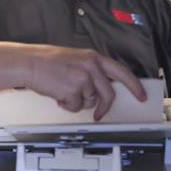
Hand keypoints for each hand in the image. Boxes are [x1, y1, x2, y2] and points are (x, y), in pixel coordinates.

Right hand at [23, 46, 146, 120]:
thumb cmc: (47, 61)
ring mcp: (83, 79)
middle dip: (103, 106)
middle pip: (108, 94)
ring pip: (90, 102)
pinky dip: (66, 105)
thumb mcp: (75, 59)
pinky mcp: (73, 91)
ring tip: (63, 91)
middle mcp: (91, 67)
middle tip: (99, 113)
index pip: (122, 72)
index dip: (134, 86)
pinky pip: (76, 106)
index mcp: (93, 57)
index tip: (141, 96)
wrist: (28, 63)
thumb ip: (91, 70)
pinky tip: (57, 94)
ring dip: (77, 101)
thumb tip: (101, 89)